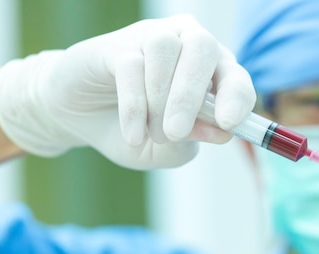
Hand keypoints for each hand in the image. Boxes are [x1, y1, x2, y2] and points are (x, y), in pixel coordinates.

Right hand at [0, 15, 255, 169]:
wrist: (82, 122)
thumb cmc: (138, 132)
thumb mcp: (170, 150)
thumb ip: (195, 139)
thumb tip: (222, 131)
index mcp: (213, 72)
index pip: (236, 77)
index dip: (236, 97)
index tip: (228, 123)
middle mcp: (188, 46)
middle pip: (202, 50)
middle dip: (191, 95)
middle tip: (175, 132)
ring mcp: (153, 39)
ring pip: (166, 51)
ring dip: (159, 100)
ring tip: (151, 134)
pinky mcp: (118, 45)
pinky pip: (132, 64)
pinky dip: (134, 105)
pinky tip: (134, 134)